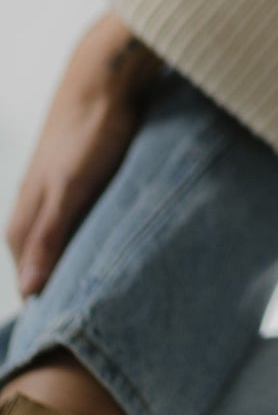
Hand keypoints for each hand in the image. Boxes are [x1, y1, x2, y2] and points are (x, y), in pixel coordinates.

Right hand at [6, 13, 161, 297]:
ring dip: (82, 260)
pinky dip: (95, 235)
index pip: (29, 277)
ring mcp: (58, 190)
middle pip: (44, 260)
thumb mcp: (70, 188)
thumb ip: (49, 237)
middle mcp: (36, 206)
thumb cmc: (90, 131)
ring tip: (110, 290)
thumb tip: (29, 291)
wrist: (107, 75)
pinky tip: (116, 243)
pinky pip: (84, 217)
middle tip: (95, 321)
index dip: (47, 305)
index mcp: (25, 216)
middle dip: (64, 286)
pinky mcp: (83, 175)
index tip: (69, 338)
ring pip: (66, 238)